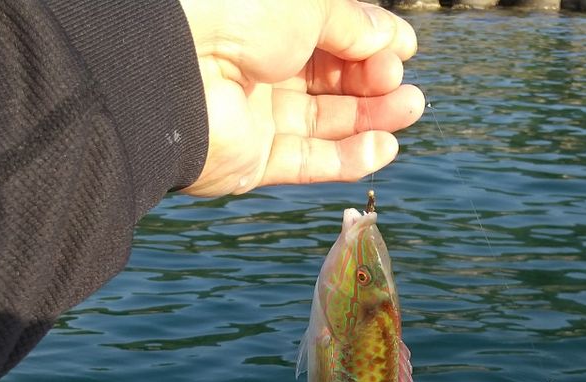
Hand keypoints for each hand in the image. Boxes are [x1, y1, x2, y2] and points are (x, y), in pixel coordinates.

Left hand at [178, 0, 424, 196]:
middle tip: (403, 85)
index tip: (405, 49)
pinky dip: (348, 157)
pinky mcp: (252, 161)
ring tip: (410, 110)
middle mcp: (258, 65)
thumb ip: (355, 24)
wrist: (175, 68)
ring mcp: (254, 115)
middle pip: (330, 79)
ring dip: (370, 118)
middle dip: (374, 80)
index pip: (330, 33)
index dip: (371, 41)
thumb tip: (390, 42)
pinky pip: (307, 162)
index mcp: (267, 20)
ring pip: (324, 122)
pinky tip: (385, 146)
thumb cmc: (236, 14)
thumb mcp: (311, 2)